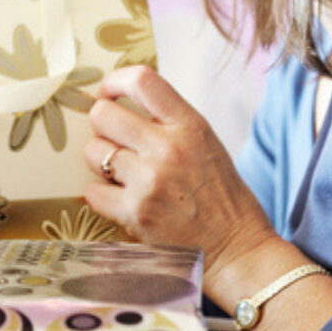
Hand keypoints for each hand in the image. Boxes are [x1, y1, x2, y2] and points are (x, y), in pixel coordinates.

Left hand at [83, 65, 276, 289]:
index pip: (141, 80)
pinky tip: (124, 201)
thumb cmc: (221, 196)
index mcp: (189, 125)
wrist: (238, 250)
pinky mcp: (136, 213)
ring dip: (103, 164)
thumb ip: (169, 120)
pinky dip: (103, 197)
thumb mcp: (206, 143)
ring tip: (126, 176)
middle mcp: (168, 148)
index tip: (109, 93)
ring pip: (93, 153)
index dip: (114, 82)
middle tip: (116, 142)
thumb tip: (122, 101)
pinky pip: (93, 191)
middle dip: (103, 127)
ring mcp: (150, 181)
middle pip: (102, 115)